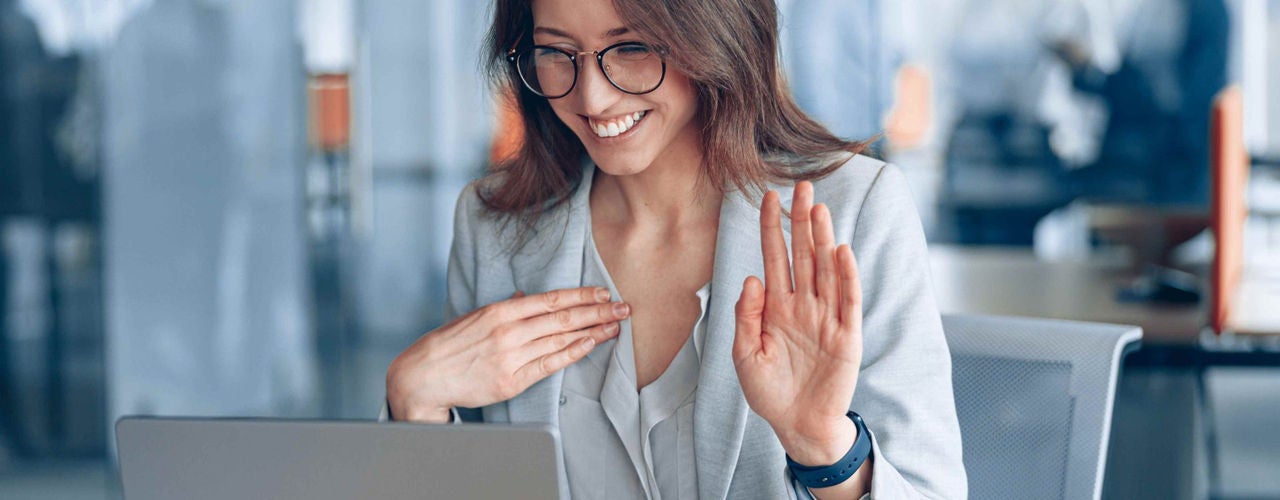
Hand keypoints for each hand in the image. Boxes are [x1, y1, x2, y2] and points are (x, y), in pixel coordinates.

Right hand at [386, 287, 628, 422]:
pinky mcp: (511, 381)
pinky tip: (591, 344)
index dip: (581, 295)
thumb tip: (523, 296)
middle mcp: (509, 331)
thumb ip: (504, 308)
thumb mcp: (474, 317)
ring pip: (561, 340)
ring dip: (593, 331)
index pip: (551, 299)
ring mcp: (511, 356)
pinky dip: (573, 353)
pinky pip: (549, 364)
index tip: (604, 291)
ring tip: (616, 326)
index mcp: (500, 310)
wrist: (423, 376)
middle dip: (597, 311)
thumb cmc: (449, 346)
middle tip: (624, 307)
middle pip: (563, 318)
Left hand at [733, 181, 863, 465]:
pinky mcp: (846, 336)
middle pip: (803, 254)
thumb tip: (751, 277)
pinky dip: (846, 276)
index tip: (768, 196)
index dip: (772, 227)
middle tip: (802, 186)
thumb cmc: (769, 392)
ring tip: (819, 208)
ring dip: (823, 239)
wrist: (798, 425)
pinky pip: (847, 301)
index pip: (774, 256)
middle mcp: (803, 305)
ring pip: (826, 270)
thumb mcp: (745, 355)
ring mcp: (826, 318)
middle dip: (802, 220)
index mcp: (776, 307)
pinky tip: (841, 251)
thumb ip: (746, 317)